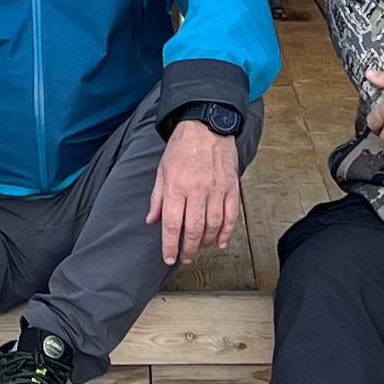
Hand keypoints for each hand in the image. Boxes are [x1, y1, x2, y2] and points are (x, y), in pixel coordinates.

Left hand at [150, 116, 243, 265]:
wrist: (206, 125)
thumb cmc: (182, 147)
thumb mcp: (162, 170)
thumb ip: (157, 198)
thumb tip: (152, 221)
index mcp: (176, 186)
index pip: (172, 224)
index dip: (170, 245)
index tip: (169, 257)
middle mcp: (196, 190)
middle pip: (194, 229)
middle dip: (189, 249)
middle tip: (185, 258)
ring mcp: (216, 190)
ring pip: (213, 226)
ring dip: (206, 242)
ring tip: (200, 248)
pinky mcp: (231, 188)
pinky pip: (231, 216)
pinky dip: (226, 233)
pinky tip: (220, 242)